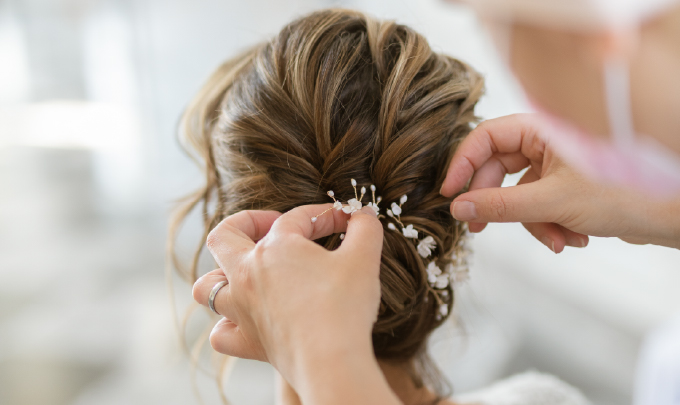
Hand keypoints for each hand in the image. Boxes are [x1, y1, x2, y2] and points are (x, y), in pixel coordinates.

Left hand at [192, 204, 401, 403]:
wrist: (332, 361)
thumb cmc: (345, 306)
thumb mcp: (364, 257)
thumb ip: (365, 228)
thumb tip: (364, 214)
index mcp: (275, 247)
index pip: (296, 218)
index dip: (324, 216)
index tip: (346, 222)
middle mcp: (248, 274)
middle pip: (224, 236)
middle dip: (246, 223)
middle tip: (274, 227)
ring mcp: (241, 309)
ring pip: (208, 286)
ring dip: (222, 275)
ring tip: (247, 273)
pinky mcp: (247, 341)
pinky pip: (221, 333)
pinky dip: (228, 325)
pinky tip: (247, 320)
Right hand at [440, 113, 679, 251]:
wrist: (669, 214)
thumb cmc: (624, 194)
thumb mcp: (552, 202)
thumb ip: (500, 206)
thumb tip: (459, 208)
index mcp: (543, 128)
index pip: (487, 138)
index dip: (463, 165)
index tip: (449, 194)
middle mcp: (545, 142)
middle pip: (498, 170)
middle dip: (498, 204)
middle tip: (479, 228)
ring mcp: (553, 166)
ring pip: (516, 194)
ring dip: (531, 222)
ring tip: (557, 239)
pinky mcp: (562, 187)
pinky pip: (536, 206)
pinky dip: (547, 225)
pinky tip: (571, 237)